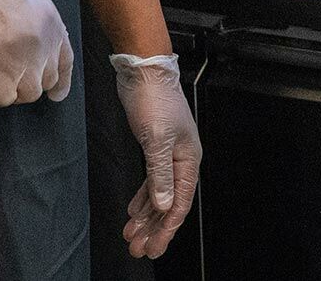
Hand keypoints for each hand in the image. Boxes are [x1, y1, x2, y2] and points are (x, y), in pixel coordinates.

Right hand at [0, 0, 73, 105]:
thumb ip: (37, 17)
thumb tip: (36, 35)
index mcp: (51, 22)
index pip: (65, 62)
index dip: (61, 81)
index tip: (56, 93)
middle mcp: (42, 46)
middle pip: (45, 81)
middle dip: (30, 81)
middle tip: (12, 77)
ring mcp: (20, 63)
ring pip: (26, 94)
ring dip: (12, 89)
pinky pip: (1, 99)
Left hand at [113, 53, 200, 257]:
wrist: (143, 71)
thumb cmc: (154, 99)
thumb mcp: (156, 140)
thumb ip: (160, 175)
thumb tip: (162, 205)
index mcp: (188, 159)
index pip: (180, 202)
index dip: (167, 228)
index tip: (154, 247)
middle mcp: (181, 160)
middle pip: (169, 203)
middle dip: (155, 229)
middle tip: (140, 249)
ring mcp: (168, 154)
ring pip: (158, 195)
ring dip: (146, 217)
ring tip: (133, 237)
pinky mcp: (154, 148)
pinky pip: (151, 181)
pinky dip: (142, 198)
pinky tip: (133, 211)